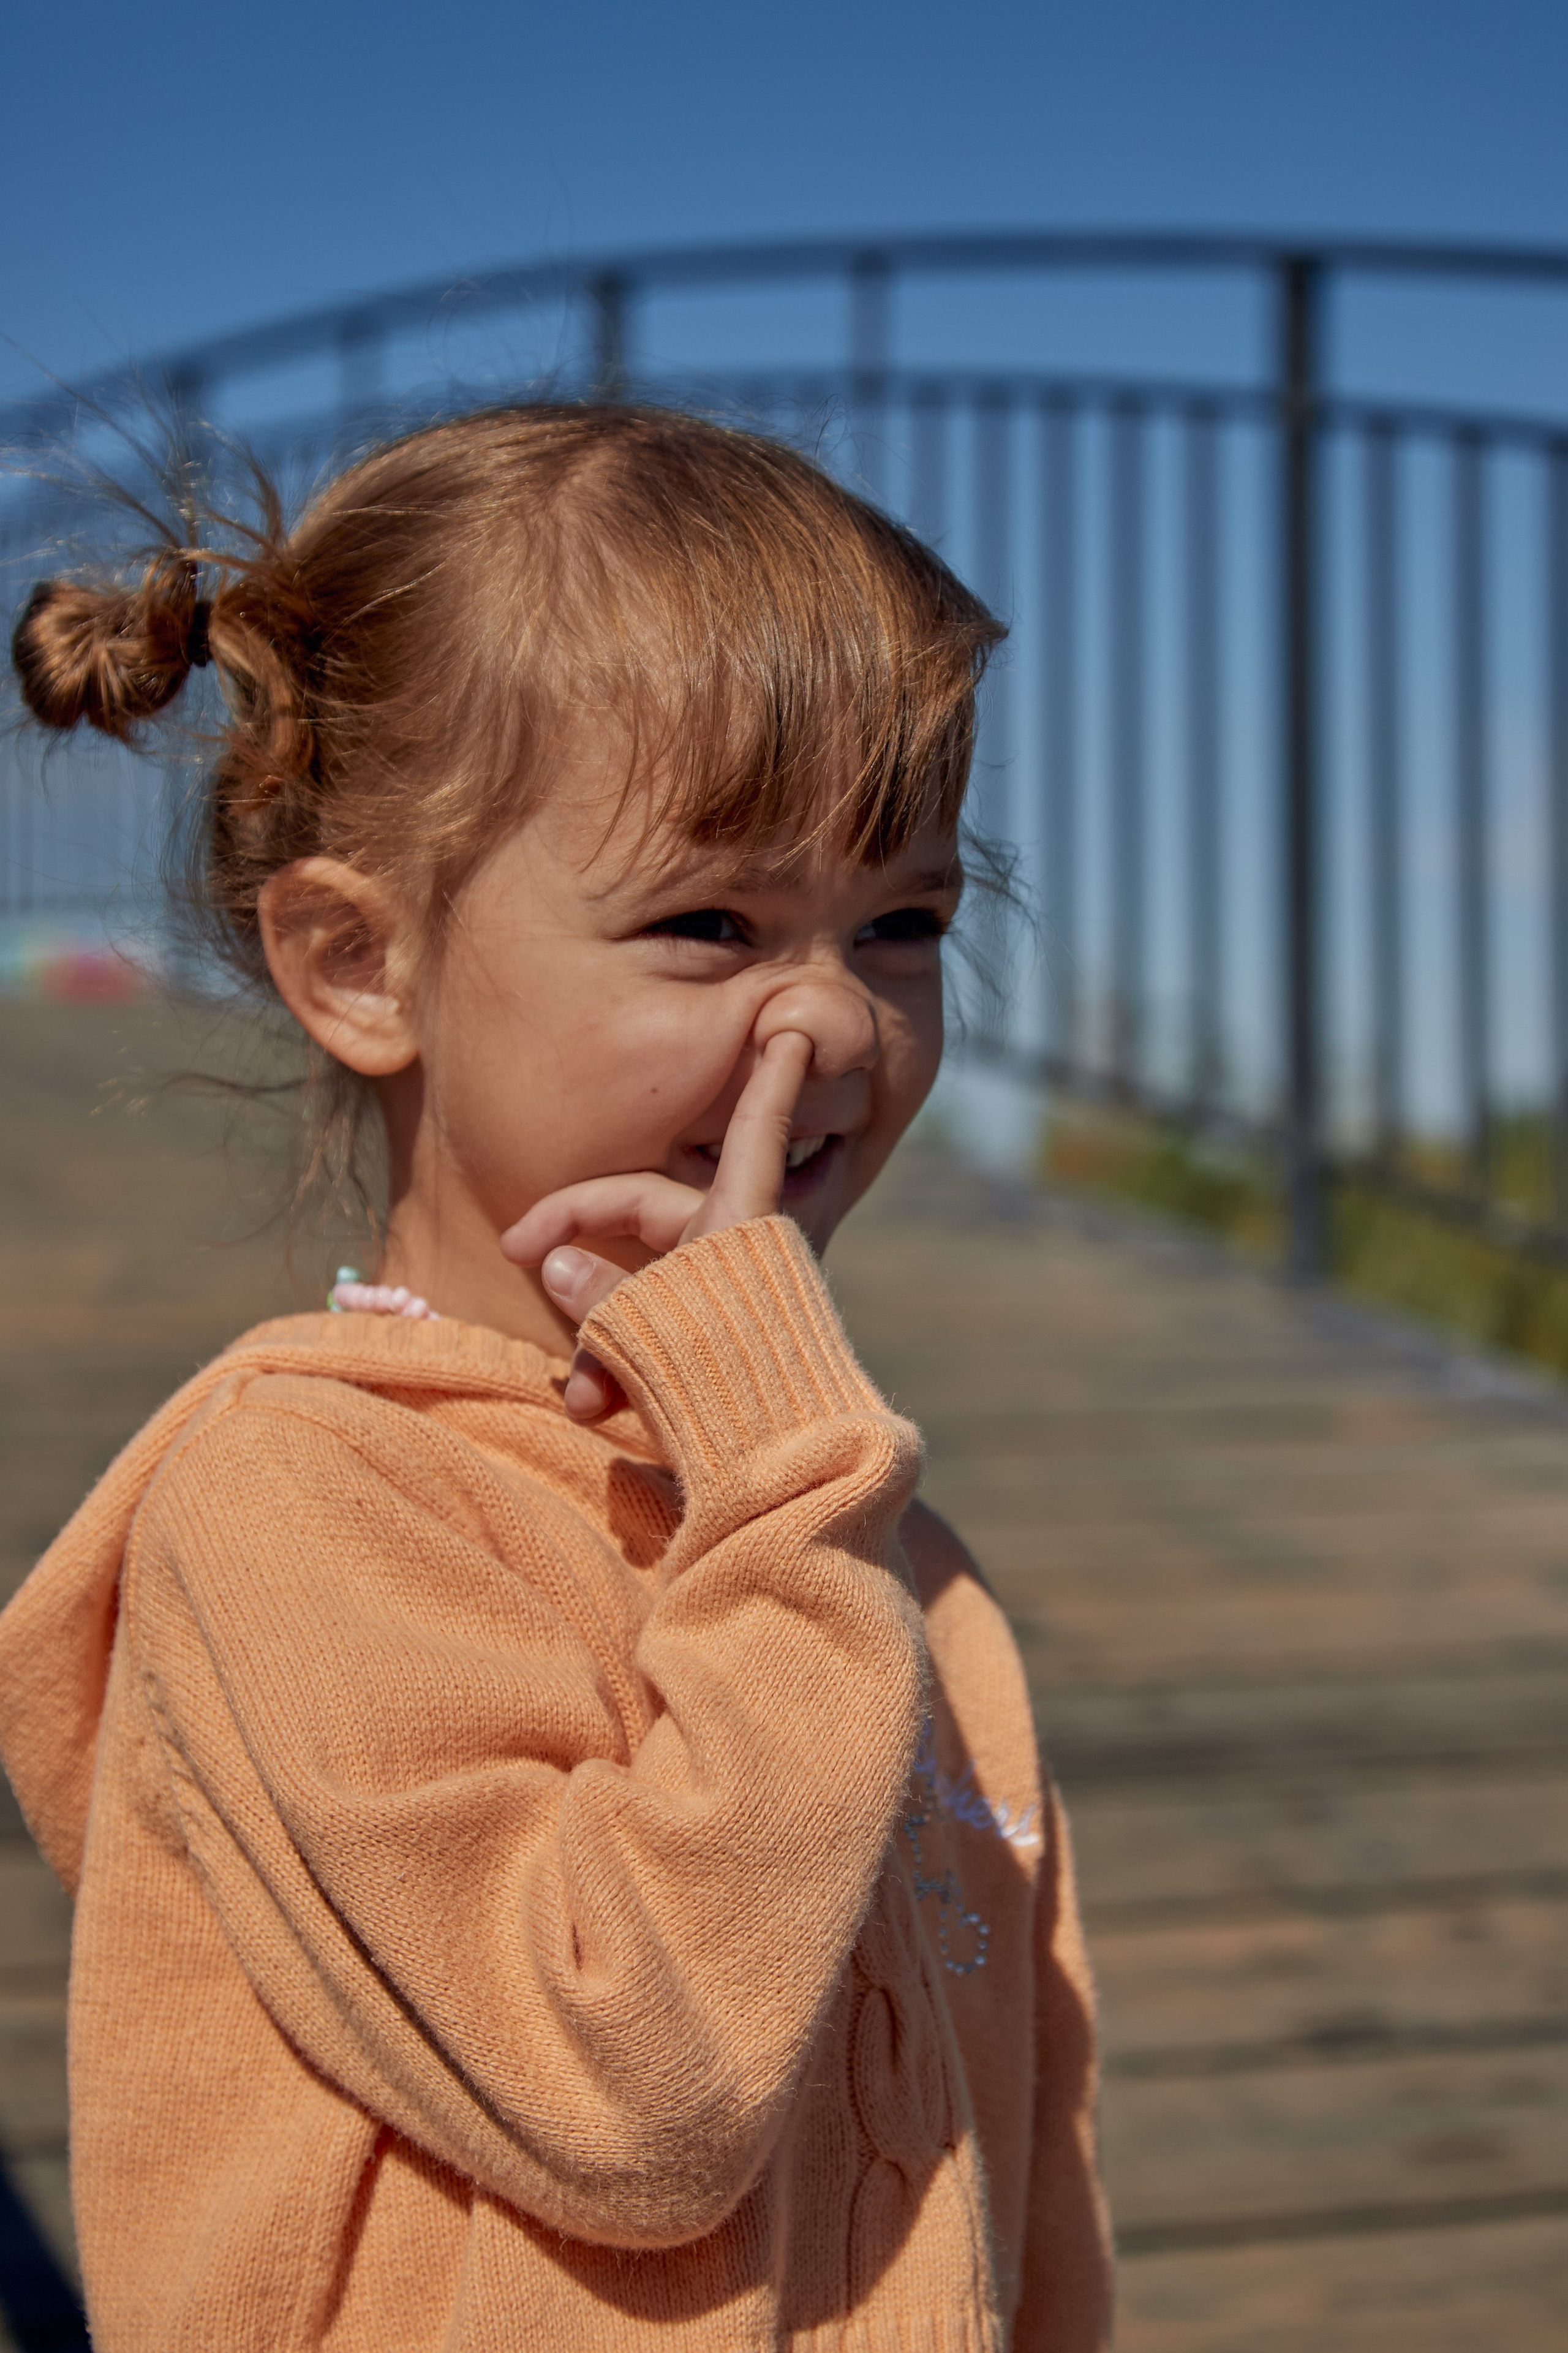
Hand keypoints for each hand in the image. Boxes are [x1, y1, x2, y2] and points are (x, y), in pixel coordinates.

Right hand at [500, 1030, 813, 1422]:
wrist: (786, 1483)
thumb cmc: (731, 1396)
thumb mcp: (655, 1331)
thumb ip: (602, 1291)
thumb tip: (553, 1264)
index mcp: (741, 1229)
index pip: (756, 1134)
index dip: (772, 1083)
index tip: (796, 1032)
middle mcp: (739, 1256)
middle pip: (648, 1213)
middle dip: (581, 1250)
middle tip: (517, 1254)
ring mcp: (730, 1305)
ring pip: (644, 1290)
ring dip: (597, 1335)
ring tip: (581, 1395)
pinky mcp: (721, 1354)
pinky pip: (658, 1342)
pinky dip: (620, 1371)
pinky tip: (595, 1412)